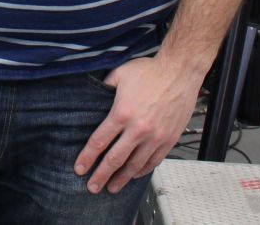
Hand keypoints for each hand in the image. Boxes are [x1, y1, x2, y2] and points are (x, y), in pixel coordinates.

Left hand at [73, 55, 200, 193]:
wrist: (179, 72)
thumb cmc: (150, 71)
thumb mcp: (119, 75)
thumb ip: (104, 88)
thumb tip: (92, 96)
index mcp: (122, 113)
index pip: (99, 142)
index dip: (87, 158)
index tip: (80, 169)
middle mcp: (138, 129)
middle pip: (115, 159)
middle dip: (101, 175)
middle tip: (92, 187)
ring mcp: (155, 136)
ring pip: (135, 165)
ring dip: (122, 179)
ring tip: (112, 188)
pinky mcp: (169, 139)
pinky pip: (154, 161)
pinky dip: (142, 171)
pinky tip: (134, 175)